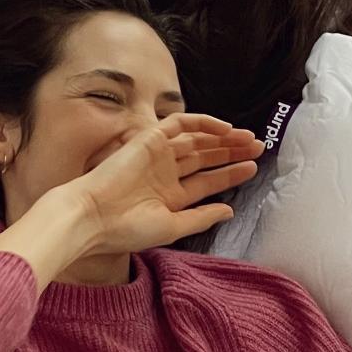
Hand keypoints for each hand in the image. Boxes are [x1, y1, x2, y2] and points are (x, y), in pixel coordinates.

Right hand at [60, 113, 265, 255]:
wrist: (93, 216)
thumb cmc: (126, 229)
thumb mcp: (172, 227)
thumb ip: (201, 218)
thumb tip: (229, 211)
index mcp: (170, 197)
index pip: (207, 182)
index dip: (231, 174)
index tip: (253, 169)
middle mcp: (165, 174)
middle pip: (205, 158)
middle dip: (231, 152)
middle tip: (258, 148)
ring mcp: (157, 156)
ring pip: (196, 140)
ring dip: (222, 138)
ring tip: (248, 139)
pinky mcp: (148, 139)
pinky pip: (179, 123)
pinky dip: (202, 123)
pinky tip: (224, 128)